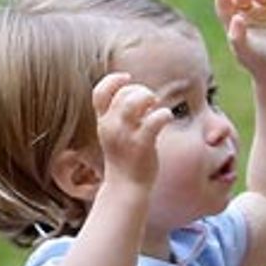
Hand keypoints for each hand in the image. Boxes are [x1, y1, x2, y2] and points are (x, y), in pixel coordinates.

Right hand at [92, 72, 165, 188]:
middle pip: (122, 93)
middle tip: (151, 102)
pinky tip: (166, 118)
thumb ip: (122, 115)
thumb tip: (142, 93)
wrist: (126, 187)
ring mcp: (125, 136)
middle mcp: (111, 127)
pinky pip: (155, 120)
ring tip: (155, 107)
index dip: (113, 79)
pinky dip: (164, 114)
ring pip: (134, 102)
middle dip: (140, 90)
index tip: (128, 78)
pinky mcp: (142, 145)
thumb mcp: (116, 134)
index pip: (99, 92)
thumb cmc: (125, 157)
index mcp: (103, 122)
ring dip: (149, 98)